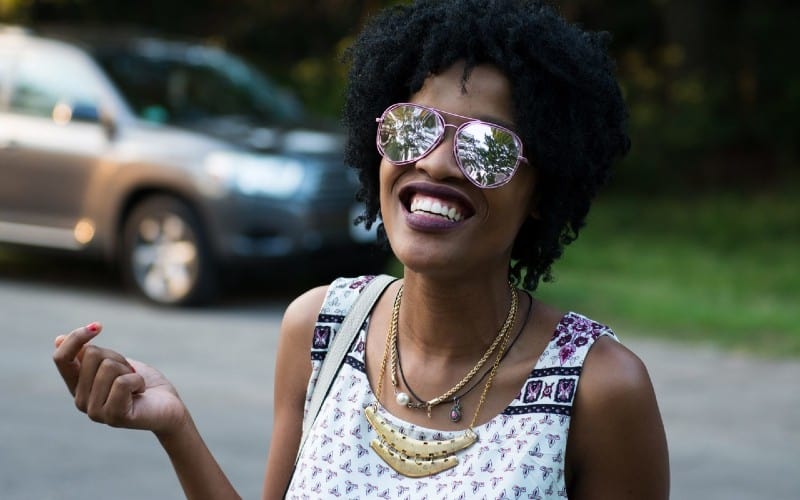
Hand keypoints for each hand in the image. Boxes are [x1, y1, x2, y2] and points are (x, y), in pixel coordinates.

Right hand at [53, 323, 187, 434]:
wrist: (168, 407)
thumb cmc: (142, 383)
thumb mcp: (115, 363)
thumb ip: (89, 355)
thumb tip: (58, 339)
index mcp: (77, 386)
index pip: (61, 358)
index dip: (76, 338)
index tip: (98, 326)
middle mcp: (80, 401)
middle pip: (91, 355)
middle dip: (117, 357)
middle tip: (129, 374)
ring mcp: (95, 412)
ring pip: (108, 367)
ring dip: (129, 370)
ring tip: (135, 386)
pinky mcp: (114, 417)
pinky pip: (123, 382)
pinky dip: (138, 380)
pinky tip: (141, 392)